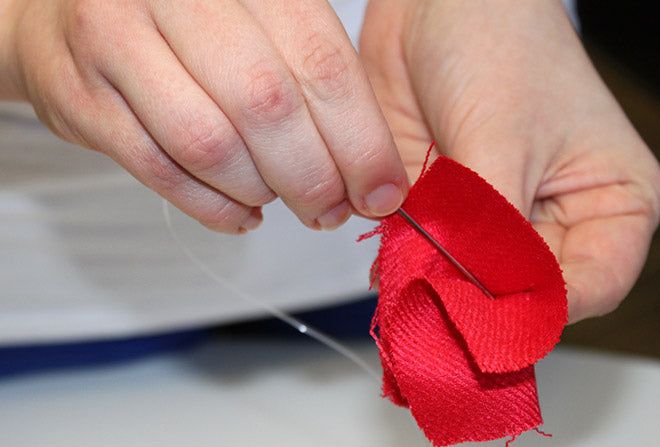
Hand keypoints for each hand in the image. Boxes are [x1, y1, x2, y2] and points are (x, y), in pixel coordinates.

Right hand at [0, 0, 407, 232]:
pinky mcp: (82, 98)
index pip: (320, 60)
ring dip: (260, 190)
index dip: (360, 138)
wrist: (62, 8)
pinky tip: (242, 212)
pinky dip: (213, 206)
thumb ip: (309, 73)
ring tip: (283, 203)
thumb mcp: (254, 17)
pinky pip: (161, 171)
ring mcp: (116, 40)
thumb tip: (371, 167)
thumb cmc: (181, 18)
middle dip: (313, 176)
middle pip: (267, 104)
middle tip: (333, 210)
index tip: (381, 189)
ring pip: (211, 143)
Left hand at [360, 0, 659, 321]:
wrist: (435, 2)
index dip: (540, 308)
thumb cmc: (499, 40)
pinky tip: (389, 262)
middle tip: (436, 307)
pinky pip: (427, 252)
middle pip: (524, 291)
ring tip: (407, 284)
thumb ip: (488, 222)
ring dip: (435, 286)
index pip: (588, 285)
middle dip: (477, 302)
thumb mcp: (503, 135)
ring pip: (470, 279)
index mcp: (608, 201)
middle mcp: (552, 215)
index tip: (488, 315)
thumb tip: (468, 294)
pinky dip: (406, 261)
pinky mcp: (446, 205)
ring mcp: (494, 214)